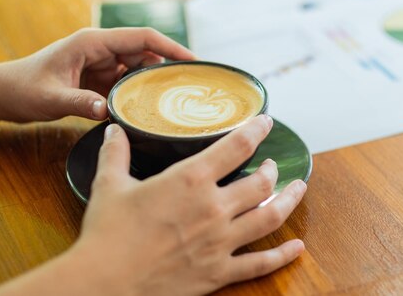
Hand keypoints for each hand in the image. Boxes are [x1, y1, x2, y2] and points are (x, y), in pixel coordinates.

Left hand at [0, 28, 194, 129]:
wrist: (3, 93)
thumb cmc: (23, 88)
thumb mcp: (50, 97)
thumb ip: (80, 103)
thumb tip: (108, 112)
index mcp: (92, 42)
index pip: (141, 37)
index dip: (170, 46)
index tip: (193, 60)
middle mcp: (101, 50)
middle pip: (145, 53)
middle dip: (168, 67)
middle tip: (191, 86)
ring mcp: (101, 65)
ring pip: (138, 69)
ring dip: (154, 83)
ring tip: (176, 100)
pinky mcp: (99, 80)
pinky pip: (127, 84)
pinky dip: (139, 94)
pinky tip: (151, 109)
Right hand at [76, 115, 305, 294]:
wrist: (104, 283)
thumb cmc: (107, 234)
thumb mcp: (108, 186)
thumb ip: (115, 155)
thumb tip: (113, 131)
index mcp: (191, 180)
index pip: (237, 146)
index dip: (256, 130)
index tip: (265, 122)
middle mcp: (214, 208)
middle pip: (262, 183)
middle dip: (272, 170)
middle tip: (272, 165)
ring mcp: (221, 242)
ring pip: (270, 217)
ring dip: (289, 201)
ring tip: (298, 189)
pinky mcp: (219, 272)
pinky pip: (260, 264)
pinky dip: (283, 255)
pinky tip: (298, 248)